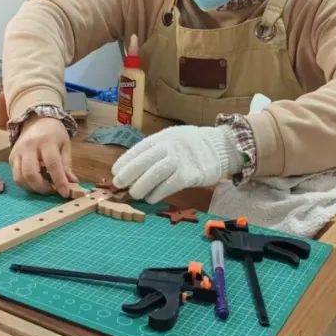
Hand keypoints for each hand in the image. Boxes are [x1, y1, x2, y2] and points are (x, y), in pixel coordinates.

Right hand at [10, 116, 77, 196]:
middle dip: (42, 188)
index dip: (59, 181)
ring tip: (44, 187)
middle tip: (52, 190)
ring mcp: (17, 152)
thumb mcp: (65, 145)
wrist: (36, 121)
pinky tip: (36, 183)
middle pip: (31, 173)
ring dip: (33, 188)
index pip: (52, 164)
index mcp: (46, 141)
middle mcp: (29, 146)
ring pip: (20, 177)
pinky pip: (16, 177)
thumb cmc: (54, 134)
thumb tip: (72, 183)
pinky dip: (26, 184)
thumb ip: (66, 165)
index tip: (65, 193)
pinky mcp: (11, 158)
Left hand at [112, 125, 241, 202]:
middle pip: (144, 160)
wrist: (221, 146)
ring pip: (155, 173)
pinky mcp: (191, 174)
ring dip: (141, 186)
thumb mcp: (171, 140)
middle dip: (128, 174)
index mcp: (162, 137)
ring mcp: (180, 160)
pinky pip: (170, 185)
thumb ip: (155, 151)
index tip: (114, 172)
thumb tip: (132, 169)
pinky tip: (151, 198)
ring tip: (135, 194)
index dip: (125, 161)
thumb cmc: (190, 146)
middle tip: (119, 185)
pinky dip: (158, 193)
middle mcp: (169, 146)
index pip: (139, 149)